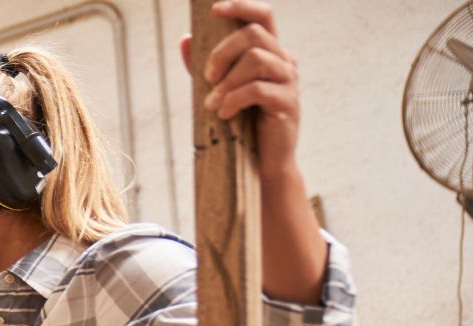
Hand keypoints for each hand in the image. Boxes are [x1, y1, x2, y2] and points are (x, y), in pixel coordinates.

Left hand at [180, 0, 300, 179]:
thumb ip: (205, 65)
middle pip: (255, 34)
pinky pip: (257, 89)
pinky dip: (233, 100)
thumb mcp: (220, 89)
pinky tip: (223, 114)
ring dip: (227, 80)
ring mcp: (289, 81)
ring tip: (212, 103)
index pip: (262, 16)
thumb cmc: (241, 123)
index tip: (214, 8)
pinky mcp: (288, 103)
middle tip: (207, 76)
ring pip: (257, 59)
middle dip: (223, 51)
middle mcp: (284, 61)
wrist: (261, 162)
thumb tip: (184, 39)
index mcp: (270, 52)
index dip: (241, 7)